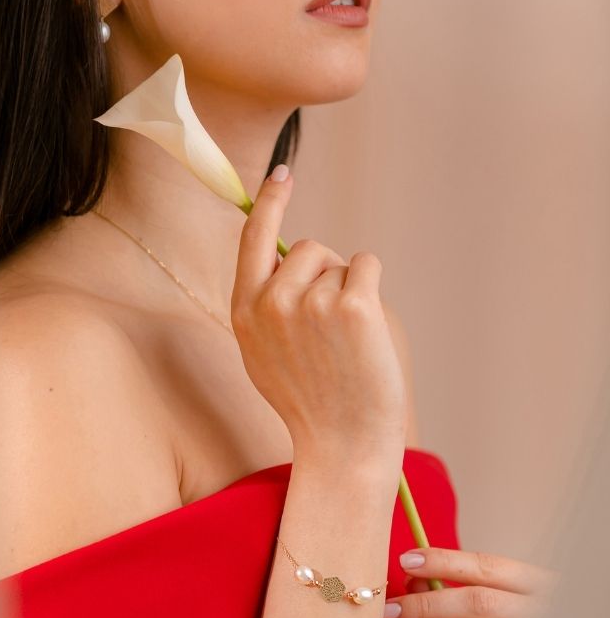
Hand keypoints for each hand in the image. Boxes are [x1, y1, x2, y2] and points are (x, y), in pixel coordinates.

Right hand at [230, 164, 406, 467]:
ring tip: (346, 344)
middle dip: (326, 273)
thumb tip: (286, 262)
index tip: (282, 174)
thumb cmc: (310, 403)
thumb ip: (266, 308)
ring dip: (350, 290)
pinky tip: (366, 334)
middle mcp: (271, 303)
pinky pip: (367, 266)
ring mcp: (311, 303)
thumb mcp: (265, 356)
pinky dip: (372, 291)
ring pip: (340, 263)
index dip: (269, 202)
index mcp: (245, 314)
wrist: (342, 444)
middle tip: (331, 330)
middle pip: (308, 248)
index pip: (252, 241)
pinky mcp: (352, 306)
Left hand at [382, 547, 560, 617]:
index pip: (486, 565)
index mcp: (536, 584)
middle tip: (388, 613)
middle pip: (479, 603)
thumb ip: (460, 588)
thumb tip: (412, 581)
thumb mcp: (499, 600)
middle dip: (426, 607)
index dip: (444, 561)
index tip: (405, 561)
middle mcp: (543, 614)